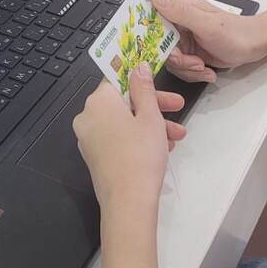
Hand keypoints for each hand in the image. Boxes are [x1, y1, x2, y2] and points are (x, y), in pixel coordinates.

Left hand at [72, 63, 187, 210]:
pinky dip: (137, 139)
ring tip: (176, 138)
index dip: (141, 80)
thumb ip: (144, 89)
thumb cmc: (142, 154)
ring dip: (151, 125)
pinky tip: (162, 148)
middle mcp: (88, 117)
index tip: (160, 83)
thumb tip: (138, 66)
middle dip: (153, 106)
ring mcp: (89, 138)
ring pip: (123, 122)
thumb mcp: (150, 117)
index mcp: (99, 102)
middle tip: (178, 108)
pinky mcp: (94, 156)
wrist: (128, 201)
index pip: (118, 80)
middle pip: (123, 102)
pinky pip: (118, 138)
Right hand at [151, 0, 266, 83]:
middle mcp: (176, 18)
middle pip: (159, 46)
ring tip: (203, 66)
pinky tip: (205, 69)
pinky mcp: (186, 49)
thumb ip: (180, 12)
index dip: (157, 41)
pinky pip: (178, 66)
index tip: (172, 52)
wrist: (252, 46)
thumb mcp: (207, 24)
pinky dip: (191, 72)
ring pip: (169, 59)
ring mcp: (181, 35)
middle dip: (178, 60)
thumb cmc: (235, 33)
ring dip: (187, 68)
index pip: (151, 22)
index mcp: (178, 5)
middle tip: (195, 62)